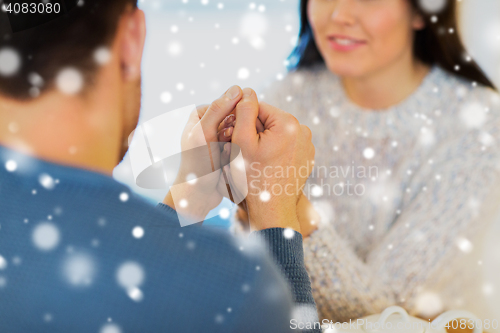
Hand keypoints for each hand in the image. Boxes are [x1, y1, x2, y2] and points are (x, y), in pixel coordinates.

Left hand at [163, 85, 242, 222]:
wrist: (197, 195)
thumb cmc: (196, 165)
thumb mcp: (204, 134)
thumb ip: (218, 110)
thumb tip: (237, 88)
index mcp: (200, 114)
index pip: (228, 103)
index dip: (235, 115)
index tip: (229, 133)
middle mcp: (209, 123)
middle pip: (236, 117)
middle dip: (237, 131)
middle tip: (227, 148)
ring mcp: (219, 137)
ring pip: (241, 130)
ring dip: (240, 142)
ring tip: (229, 156)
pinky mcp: (228, 151)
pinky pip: (242, 144)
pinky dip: (242, 150)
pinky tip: (237, 161)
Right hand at [228, 88, 314, 232]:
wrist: (272, 210)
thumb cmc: (253, 177)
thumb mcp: (241, 141)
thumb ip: (244, 111)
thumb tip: (247, 90)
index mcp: (288, 123)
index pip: (257, 107)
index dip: (241, 120)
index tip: (233, 137)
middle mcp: (303, 130)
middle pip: (268, 121)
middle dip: (253, 131)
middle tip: (241, 151)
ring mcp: (307, 145)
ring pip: (276, 134)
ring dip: (262, 141)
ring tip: (253, 160)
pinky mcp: (307, 157)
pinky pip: (285, 146)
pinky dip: (274, 152)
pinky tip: (265, 166)